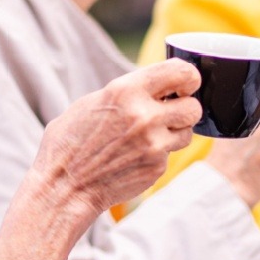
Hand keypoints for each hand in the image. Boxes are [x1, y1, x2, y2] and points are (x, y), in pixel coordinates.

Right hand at [30, 59, 201, 216]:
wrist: (65, 187)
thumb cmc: (71, 143)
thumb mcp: (92, 103)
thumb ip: (126, 92)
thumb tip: (154, 86)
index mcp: (126, 91)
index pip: (182, 72)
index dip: (188, 78)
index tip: (182, 84)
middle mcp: (145, 116)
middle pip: (194, 106)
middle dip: (185, 108)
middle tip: (170, 112)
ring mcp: (154, 145)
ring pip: (188, 132)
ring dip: (174, 132)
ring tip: (149, 135)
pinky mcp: (157, 168)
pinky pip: (170, 155)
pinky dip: (158, 154)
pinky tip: (135, 156)